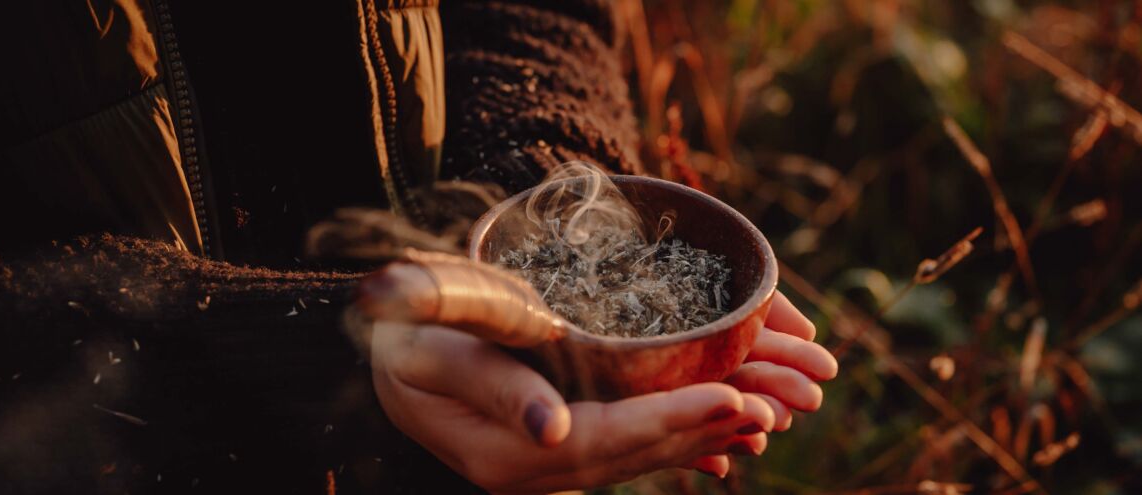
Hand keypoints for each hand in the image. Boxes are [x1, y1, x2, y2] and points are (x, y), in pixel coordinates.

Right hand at [369, 322, 777, 492]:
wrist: (382, 353)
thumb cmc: (403, 339)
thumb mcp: (432, 348)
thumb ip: (490, 384)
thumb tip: (549, 430)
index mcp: (504, 450)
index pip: (603, 439)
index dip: (670, 421)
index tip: (731, 397)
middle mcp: (532, 468)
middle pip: (632, 455)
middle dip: (702, 431)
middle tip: (770, 408)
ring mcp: (545, 463)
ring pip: (636, 457)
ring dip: (699, 439)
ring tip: (760, 420)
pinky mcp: (555, 447)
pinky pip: (624, 449)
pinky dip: (673, 444)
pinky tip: (718, 444)